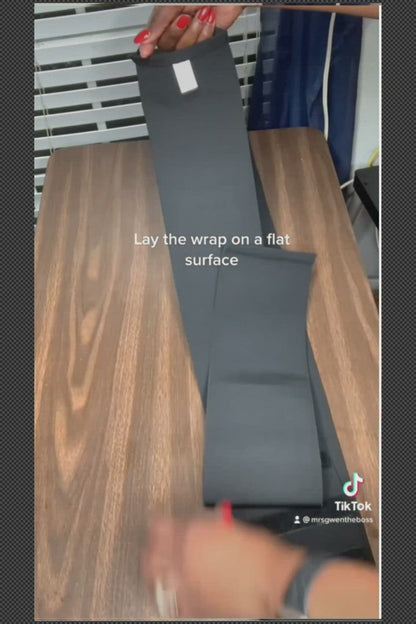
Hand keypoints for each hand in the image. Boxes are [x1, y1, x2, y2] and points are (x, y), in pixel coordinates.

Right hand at [134, 5, 243, 57]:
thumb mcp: (171, 5)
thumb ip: (157, 24)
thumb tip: (141, 42)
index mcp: (166, 17)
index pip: (154, 39)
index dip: (152, 45)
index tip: (148, 52)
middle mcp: (178, 28)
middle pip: (169, 48)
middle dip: (178, 33)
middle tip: (185, 17)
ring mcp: (193, 35)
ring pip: (185, 51)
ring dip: (194, 32)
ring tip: (201, 14)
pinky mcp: (207, 41)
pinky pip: (201, 51)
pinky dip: (206, 35)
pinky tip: (209, 21)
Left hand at [141, 513, 305, 617]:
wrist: (276, 585)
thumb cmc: (262, 556)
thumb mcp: (232, 529)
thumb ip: (208, 528)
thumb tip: (200, 528)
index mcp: (194, 534)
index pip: (160, 526)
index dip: (158, 524)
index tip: (157, 523)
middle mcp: (185, 559)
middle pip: (151, 553)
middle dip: (151, 550)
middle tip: (153, 548)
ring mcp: (187, 585)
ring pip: (158, 579)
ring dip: (159, 573)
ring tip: (160, 571)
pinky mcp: (193, 608)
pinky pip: (175, 601)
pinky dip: (176, 596)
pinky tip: (179, 593)